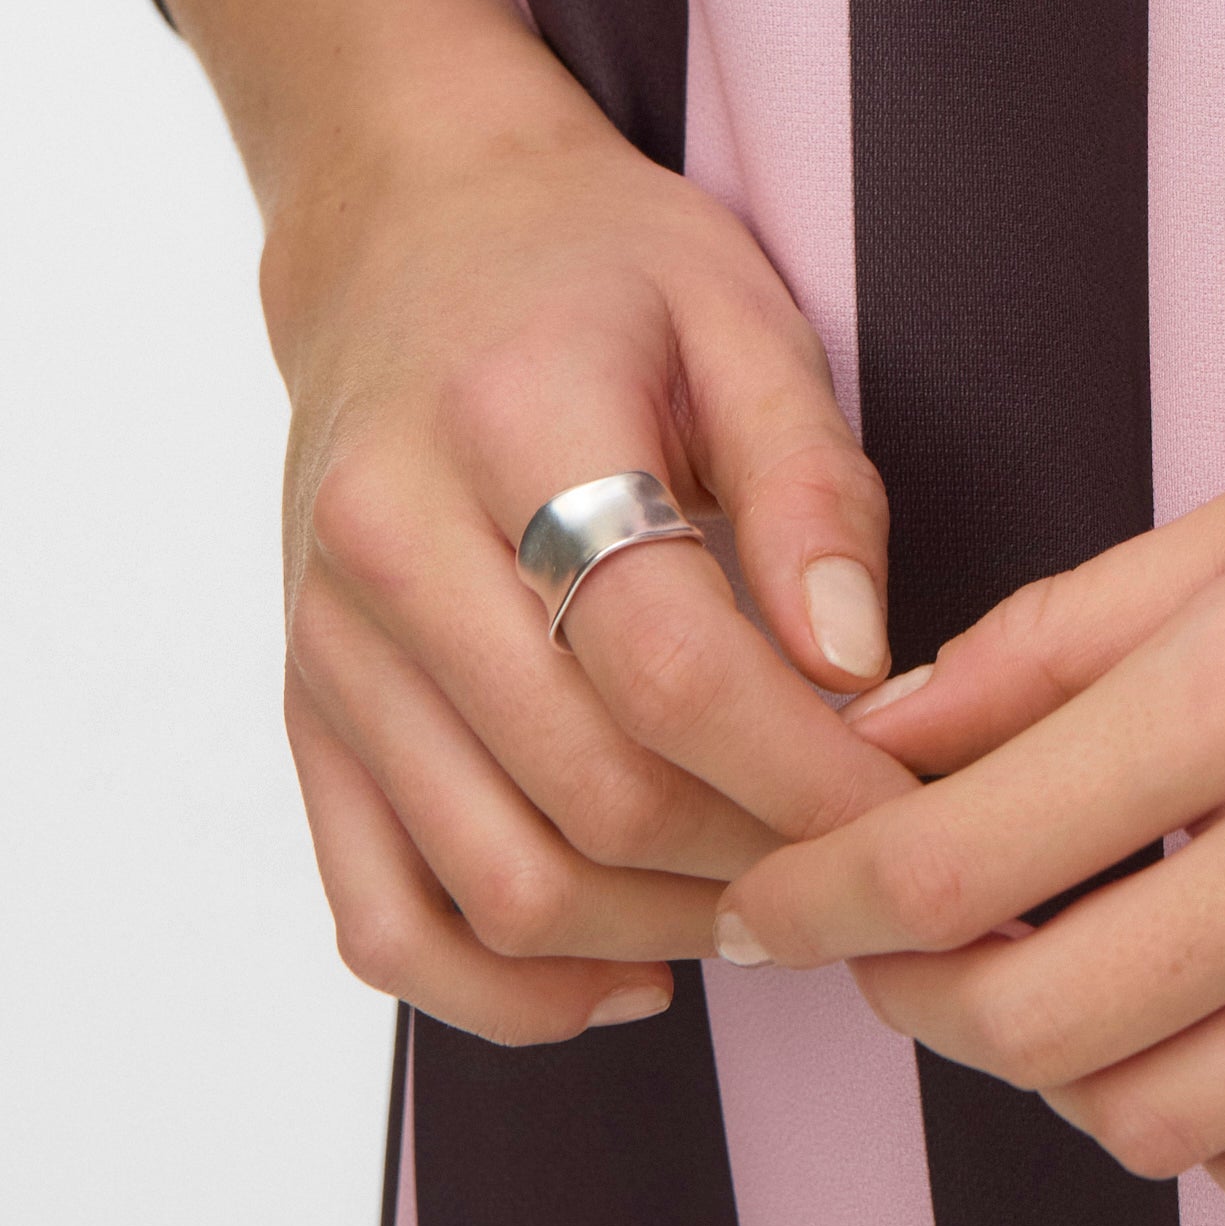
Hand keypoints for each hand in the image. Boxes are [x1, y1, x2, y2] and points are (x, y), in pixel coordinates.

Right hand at [268, 40, 920, 1049]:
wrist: (407, 236)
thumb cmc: (597, 267)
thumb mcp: (742, 312)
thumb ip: (812, 483)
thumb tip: (856, 666)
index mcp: (510, 422)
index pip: (668, 663)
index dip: (809, 768)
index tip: (916, 804)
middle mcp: (388, 548)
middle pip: (590, 791)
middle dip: (757, 857)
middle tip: (869, 856)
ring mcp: (330, 650)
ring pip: (494, 884)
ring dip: (659, 931)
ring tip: (776, 898)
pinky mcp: (308, 720)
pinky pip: (382, 921)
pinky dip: (507, 989)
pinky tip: (630, 967)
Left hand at [718, 218, 1224, 1225]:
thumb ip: (1089, 624)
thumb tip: (905, 724)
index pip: (964, 855)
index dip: (825, 893)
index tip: (771, 892)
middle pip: (1040, 1017)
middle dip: (921, 994)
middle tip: (896, 936)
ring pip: (1177, 1117)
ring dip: (1070, 1069)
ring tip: (1055, 974)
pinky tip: (1224, 1052)